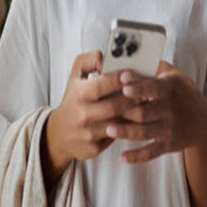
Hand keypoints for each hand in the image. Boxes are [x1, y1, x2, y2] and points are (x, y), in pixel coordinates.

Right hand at [46, 50, 146, 166]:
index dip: (117, 79)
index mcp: (79, 94)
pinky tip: (135, 121)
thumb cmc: (73, 99)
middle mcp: (83, 114)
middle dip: (134, 98)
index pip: (100, 85)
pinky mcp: (94, 148)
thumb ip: (90, 60)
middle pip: (115, 106)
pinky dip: (127, 129)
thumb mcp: (76, 75)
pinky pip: (117, 137)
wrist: (59, 133)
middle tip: (148, 90)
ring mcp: (88, 133)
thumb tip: (107, 58)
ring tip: (146, 104)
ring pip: (120, 124)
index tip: (130, 73)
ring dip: (135, 114)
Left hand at [105, 59, 206, 163]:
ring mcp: (170, 128)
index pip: (153, 87)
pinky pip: (151, 152)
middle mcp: (171, 109)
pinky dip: (137, 156)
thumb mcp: (176, 76)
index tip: (123, 82)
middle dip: (125, 111)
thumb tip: (133, 55)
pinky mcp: (169, 144)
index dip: (138, 86)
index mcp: (171, 89)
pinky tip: (122, 156)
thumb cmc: (182, 93)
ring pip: (145, 132)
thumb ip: (156, 66)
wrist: (202, 122)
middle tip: (105, 109)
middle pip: (144, 111)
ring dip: (126, 132)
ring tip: (109, 129)